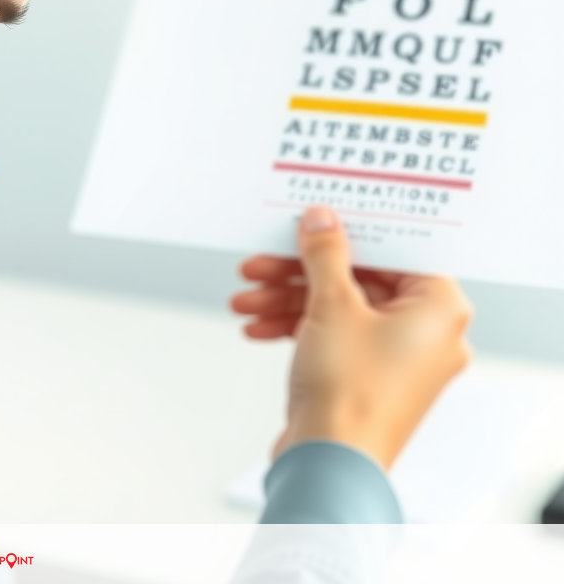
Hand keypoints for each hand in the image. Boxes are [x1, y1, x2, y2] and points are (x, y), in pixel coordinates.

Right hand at [230, 206, 472, 468]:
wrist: (331, 463)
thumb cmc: (351, 391)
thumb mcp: (333, 305)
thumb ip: (326, 254)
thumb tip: (322, 220)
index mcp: (440, 308)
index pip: (395, 250)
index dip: (349, 233)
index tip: (312, 222)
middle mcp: (427, 332)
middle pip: (359, 279)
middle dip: (299, 272)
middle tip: (260, 263)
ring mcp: (396, 358)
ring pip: (338, 309)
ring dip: (286, 300)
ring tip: (244, 299)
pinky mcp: (367, 378)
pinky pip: (332, 337)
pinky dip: (295, 328)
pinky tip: (256, 327)